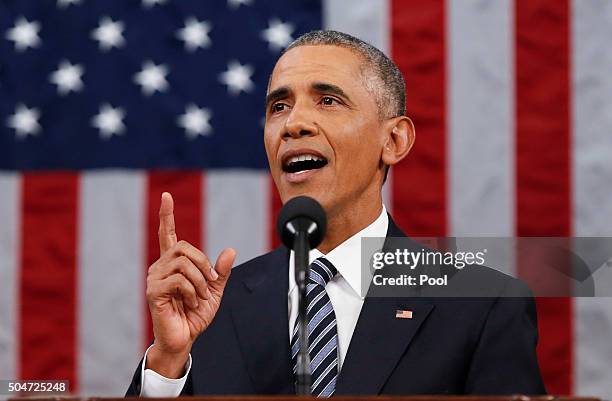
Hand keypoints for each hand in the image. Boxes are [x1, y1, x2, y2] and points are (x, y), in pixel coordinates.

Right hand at [145, 192, 235, 377]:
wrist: (184, 338)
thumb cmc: (194, 314)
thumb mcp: (214, 290)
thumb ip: (220, 271)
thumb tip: (230, 250)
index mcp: (173, 264)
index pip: (167, 234)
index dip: (166, 215)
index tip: (166, 196)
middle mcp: (161, 267)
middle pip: (185, 247)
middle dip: (203, 264)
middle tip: (210, 284)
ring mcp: (154, 278)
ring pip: (184, 263)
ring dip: (200, 281)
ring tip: (199, 297)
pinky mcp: (153, 291)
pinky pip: (179, 280)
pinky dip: (192, 291)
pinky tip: (190, 302)